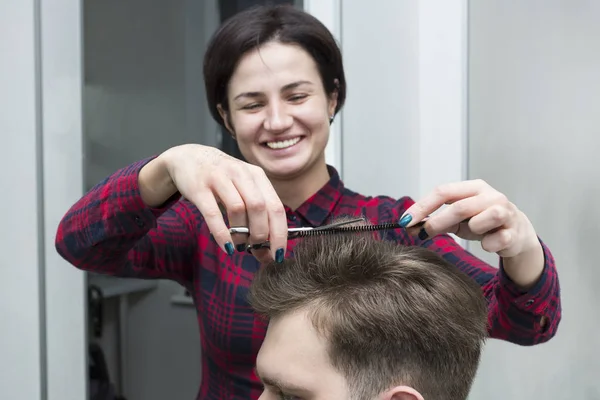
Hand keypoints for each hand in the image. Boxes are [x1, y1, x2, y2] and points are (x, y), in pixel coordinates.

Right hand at [159, 144, 286, 262]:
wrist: (188, 158)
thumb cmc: (222, 179)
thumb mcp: (244, 187)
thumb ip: (257, 211)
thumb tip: (269, 246)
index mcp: (257, 176)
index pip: (276, 207)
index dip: (280, 233)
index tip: (278, 254)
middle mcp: (241, 174)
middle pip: (260, 208)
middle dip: (262, 236)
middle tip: (258, 253)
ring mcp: (220, 178)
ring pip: (238, 209)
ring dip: (242, 234)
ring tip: (240, 247)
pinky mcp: (199, 187)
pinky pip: (213, 213)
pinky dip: (222, 233)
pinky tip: (227, 247)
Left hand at [400, 179, 539, 258]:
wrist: (516, 233)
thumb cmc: (483, 223)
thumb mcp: (457, 221)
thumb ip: (435, 222)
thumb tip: (408, 227)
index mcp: (473, 188)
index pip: (443, 192)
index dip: (422, 206)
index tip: (405, 220)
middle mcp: (491, 196)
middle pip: (459, 206)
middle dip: (437, 221)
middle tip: (423, 234)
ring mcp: (505, 212)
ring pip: (482, 219)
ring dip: (472, 228)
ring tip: (474, 231)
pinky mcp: (514, 231)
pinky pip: (497, 239)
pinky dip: (488, 244)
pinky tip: (488, 243)